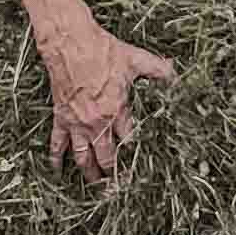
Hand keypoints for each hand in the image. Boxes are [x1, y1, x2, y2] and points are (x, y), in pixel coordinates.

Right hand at [37, 18, 175, 178]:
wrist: (70, 43)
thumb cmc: (102, 50)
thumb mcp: (136, 59)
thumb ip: (158, 70)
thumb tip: (178, 75)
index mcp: (117, 110)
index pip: (130, 142)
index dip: (137, 157)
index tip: (143, 172)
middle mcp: (97, 122)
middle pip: (107, 157)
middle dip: (114, 176)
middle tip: (119, 191)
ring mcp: (77, 123)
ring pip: (83, 157)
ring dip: (90, 174)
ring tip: (96, 188)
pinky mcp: (61, 117)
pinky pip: (57, 143)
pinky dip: (56, 159)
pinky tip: (57, 170)